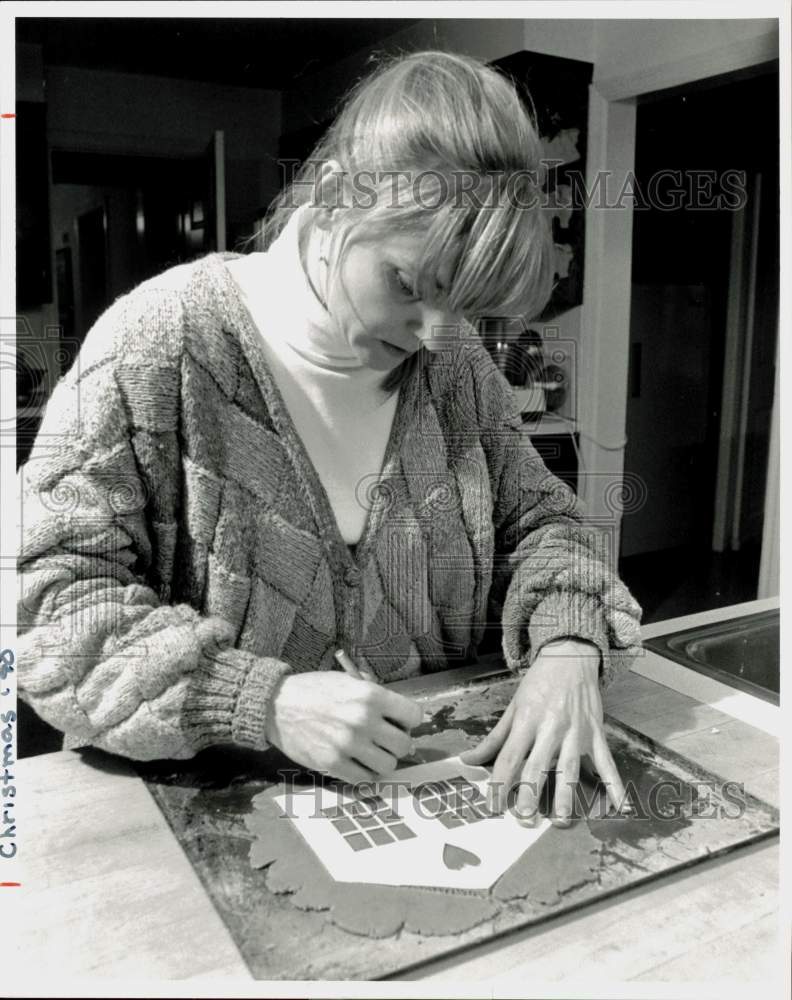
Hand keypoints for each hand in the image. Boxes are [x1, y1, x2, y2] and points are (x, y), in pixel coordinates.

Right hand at [265, 672, 422, 783]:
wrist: (277, 705)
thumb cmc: (314, 690)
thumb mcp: (348, 680)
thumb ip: (375, 696)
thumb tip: (399, 719)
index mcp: (370, 695)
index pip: (414, 715)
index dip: (409, 720)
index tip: (400, 722)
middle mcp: (363, 721)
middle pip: (404, 744)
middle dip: (397, 743)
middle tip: (385, 740)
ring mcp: (348, 745)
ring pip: (388, 765)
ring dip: (382, 760)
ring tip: (370, 752)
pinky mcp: (333, 764)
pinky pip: (365, 779)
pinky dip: (365, 774)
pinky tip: (357, 763)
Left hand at [460, 638, 630, 826]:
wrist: (570, 658)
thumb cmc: (539, 683)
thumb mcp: (513, 707)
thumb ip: (493, 738)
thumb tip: (468, 760)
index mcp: (527, 720)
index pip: (509, 756)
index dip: (499, 782)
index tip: (493, 805)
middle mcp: (551, 727)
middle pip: (538, 764)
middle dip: (531, 792)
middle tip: (524, 817)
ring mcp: (576, 731)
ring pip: (570, 767)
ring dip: (567, 794)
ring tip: (561, 819)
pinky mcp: (595, 733)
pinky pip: (606, 762)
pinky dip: (614, 784)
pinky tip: (619, 806)